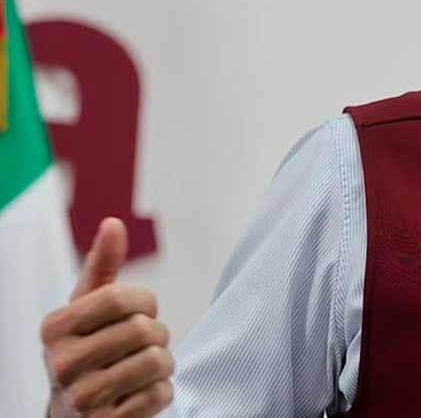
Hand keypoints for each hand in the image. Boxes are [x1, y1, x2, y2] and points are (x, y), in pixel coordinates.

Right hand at [41, 218, 174, 417]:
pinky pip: (159, 395)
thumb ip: (102, 266)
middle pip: (143, 330)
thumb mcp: (87, 308)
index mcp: (54, 328)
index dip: (146, 302)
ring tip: (146, 368)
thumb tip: (113, 223)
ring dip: (164, 364)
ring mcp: (80, 400)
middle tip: (145, 345)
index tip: (141, 313)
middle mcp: (60, 365)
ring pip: (156, 362)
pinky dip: (162, 392)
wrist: (74, 415)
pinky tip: (142, 394)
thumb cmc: (88, 349)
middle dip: (157, 335)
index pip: (122, 298)